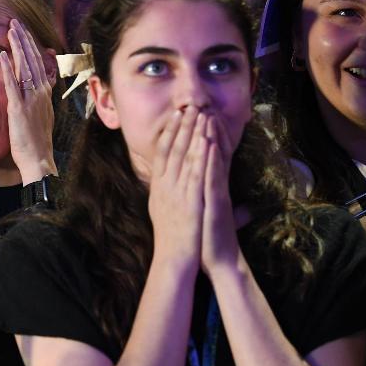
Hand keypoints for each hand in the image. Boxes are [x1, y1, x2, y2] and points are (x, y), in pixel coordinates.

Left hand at [0, 19, 57, 184]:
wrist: (39, 158)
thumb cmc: (37, 139)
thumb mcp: (43, 113)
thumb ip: (42, 95)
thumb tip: (46, 80)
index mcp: (45, 92)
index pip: (38, 62)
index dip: (30, 45)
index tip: (23, 31)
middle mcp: (41, 92)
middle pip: (33, 59)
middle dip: (24, 38)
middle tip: (15, 22)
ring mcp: (31, 99)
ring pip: (25, 66)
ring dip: (17, 46)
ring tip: (10, 29)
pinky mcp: (19, 108)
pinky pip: (13, 84)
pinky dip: (8, 68)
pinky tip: (2, 54)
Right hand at [147, 107, 208, 266]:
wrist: (174, 260)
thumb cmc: (173, 240)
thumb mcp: (165, 212)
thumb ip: (169, 195)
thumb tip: (171, 184)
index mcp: (159, 187)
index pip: (162, 152)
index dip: (169, 132)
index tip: (176, 115)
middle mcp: (165, 186)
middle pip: (172, 149)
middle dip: (181, 126)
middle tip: (188, 105)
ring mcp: (176, 192)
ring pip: (184, 156)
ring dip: (192, 134)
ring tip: (200, 114)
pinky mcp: (190, 201)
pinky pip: (196, 174)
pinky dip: (201, 156)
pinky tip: (207, 141)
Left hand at [199, 116, 240, 273]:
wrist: (218, 260)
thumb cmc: (211, 237)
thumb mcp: (210, 212)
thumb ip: (215, 199)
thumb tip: (217, 191)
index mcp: (212, 188)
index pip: (210, 157)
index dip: (207, 138)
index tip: (201, 118)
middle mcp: (215, 186)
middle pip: (213, 153)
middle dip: (209, 130)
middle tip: (205, 107)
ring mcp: (216, 193)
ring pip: (214, 161)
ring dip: (212, 138)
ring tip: (208, 117)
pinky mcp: (215, 202)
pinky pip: (213, 177)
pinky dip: (211, 160)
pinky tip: (208, 145)